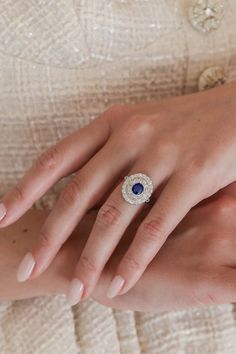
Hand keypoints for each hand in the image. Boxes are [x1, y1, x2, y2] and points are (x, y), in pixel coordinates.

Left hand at [1, 81, 235, 304]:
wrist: (234, 112)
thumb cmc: (182, 123)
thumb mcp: (137, 127)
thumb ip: (105, 156)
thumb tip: (74, 191)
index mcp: (111, 123)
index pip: (58, 159)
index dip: (26, 189)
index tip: (1, 216)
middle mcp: (130, 137)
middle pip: (79, 193)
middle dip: (51, 234)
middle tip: (30, 266)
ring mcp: (162, 156)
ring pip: (115, 215)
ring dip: (92, 257)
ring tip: (76, 289)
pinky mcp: (193, 177)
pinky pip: (156, 225)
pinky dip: (136, 257)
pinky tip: (120, 281)